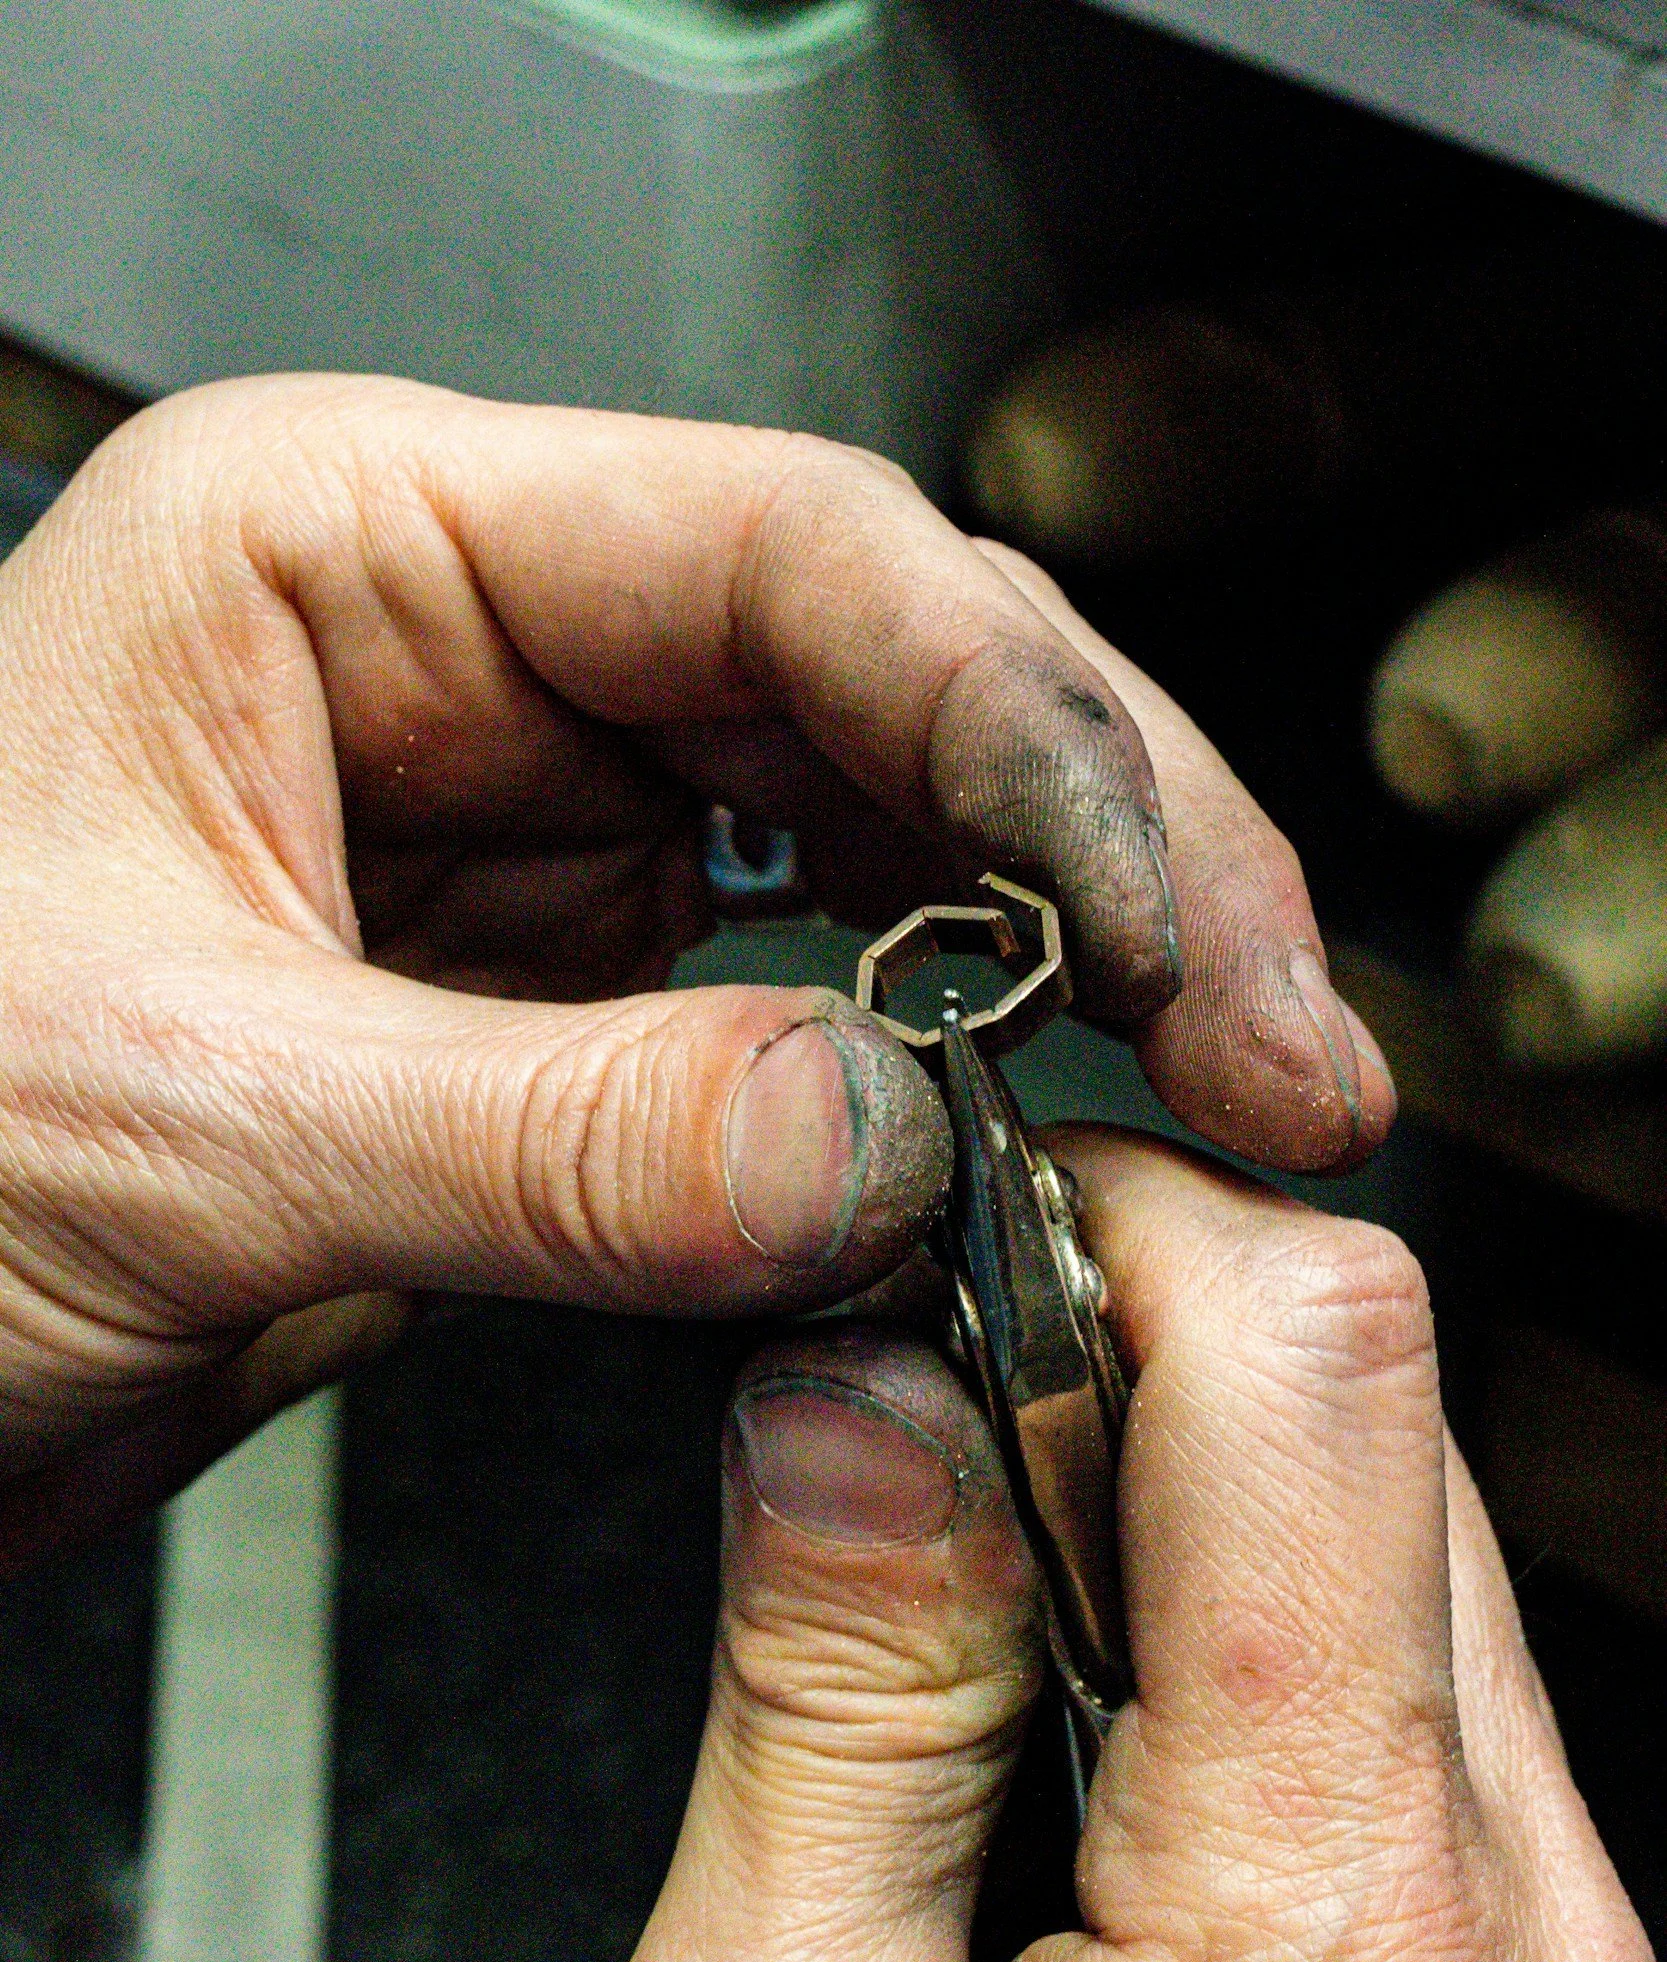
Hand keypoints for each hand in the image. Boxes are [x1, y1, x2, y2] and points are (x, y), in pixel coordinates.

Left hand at [0, 380, 1390, 1554]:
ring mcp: (530, 835)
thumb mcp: (175, 1131)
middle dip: (1116, 854)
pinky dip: (936, 1083)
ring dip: (1065, 964)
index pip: (788, 561)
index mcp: (342, 554)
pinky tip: (1035, 1138)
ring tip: (1224, 1092)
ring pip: (886, 841)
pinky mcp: (559, 1005)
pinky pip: (808, 1007)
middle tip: (1285, 1034)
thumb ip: (545, 1141)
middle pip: (892, 681)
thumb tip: (875, 1138)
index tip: (1186, 922)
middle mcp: (463, 662)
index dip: (1032, 731)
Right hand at [557, 1130, 1662, 1961]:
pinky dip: (1260, 1654)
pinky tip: (1096, 1774)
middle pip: (1389, 1422)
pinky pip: (1432, 1722)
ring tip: (985, 1640)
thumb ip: (829, 1699)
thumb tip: (855, 1393)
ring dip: (1194, 1507)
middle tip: (927, 1445)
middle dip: (1147, 1352)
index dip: (1120, 1228)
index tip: (961, 1250)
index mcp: (1325, 1942)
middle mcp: (1527, 1956)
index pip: (1318, 1359)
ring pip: (1415, 1550)